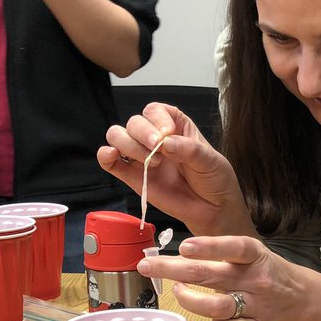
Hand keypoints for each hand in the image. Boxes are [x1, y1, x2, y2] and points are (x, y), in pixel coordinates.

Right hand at [100, 102, 252, 236]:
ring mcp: (142, 158)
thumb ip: (189, 150)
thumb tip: (165, 143)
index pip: (155, 111)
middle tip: (159, 152)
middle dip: (142, 133)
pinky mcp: (133, 178)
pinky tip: (110, 156)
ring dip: (128, 145)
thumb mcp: (210, 161)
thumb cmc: (214, 180)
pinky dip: (106, 156)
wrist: (213, 210)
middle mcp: (155, 138)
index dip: (157, 119)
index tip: (168, 134)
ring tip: (151, 163)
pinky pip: (111, 163)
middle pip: (133, 122)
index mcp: (175, 126)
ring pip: (118, 137)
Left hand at [137, 235, 308, 320]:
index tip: (183, 247)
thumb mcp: (249, 253)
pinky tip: (212, 316)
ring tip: (178, 291)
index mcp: (255, 255)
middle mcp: (257, 279)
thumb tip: (176, 256)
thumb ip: (220, 254)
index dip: (209, 247)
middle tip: (147, 267)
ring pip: (217, 307)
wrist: (299, 296)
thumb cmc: (264, 269)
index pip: (234, 248)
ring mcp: (258, 305)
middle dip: (173, 270)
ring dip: (190, 300)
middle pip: (211, 276)